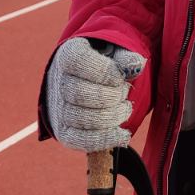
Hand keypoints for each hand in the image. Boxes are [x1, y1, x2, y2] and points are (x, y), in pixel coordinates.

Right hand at [45, 37, 145, 151]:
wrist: (85, 85)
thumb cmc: (104, 66)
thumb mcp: (115, 54)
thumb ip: (125, 58)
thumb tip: (135, 65)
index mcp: (68, 56)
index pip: (79, 61)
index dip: (104, 71)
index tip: (120, 77)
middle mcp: (58, 83)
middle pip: (81, 93)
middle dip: (111, 96)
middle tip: (124, 94)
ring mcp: (59, 109)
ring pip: (83, 118)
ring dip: (112, 116)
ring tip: (125, 108)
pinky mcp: (64, 132)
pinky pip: (81, 140)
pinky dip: (105, 139)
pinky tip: (122, 134)